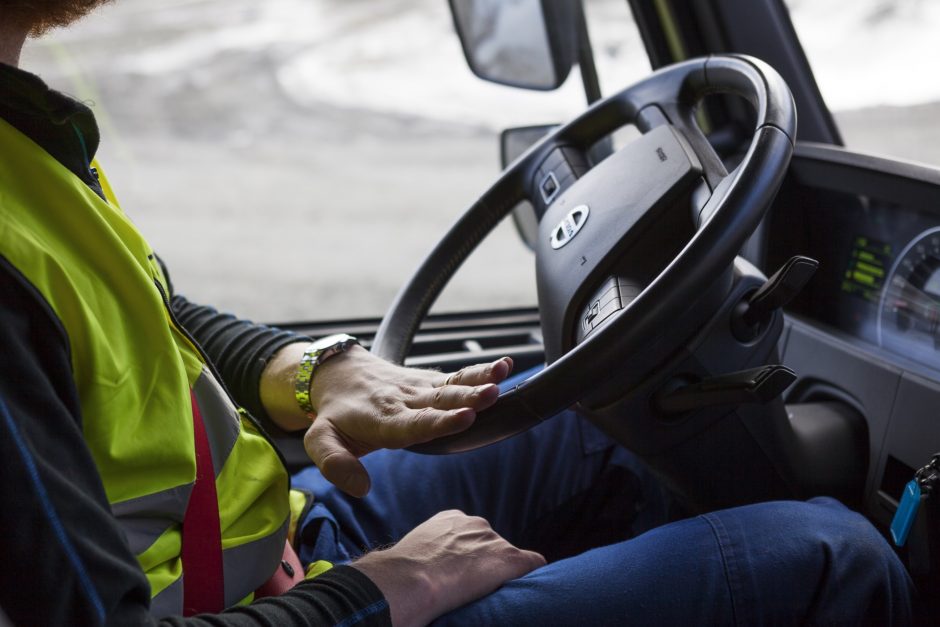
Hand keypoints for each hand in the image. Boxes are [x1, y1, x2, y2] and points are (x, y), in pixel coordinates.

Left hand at [304, 346, 512, 495]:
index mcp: (382, 420)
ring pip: (451, 386)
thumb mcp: (320, 441)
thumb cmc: (334, 415)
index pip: (414, 423)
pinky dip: (480, 371)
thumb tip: (361, 489)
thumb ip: (336, 464)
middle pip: (439, 401)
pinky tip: (504, 367)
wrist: (338, 374)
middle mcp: (404, 401)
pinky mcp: (430, 381)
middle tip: (491, 394)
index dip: (440, 422)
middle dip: (467, 399)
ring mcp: (419, 389)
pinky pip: (456, 376)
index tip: (464, 418)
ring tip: (501, 375)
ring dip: (478, 381)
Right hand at [351, 510, 545, 626]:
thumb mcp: (411, 553)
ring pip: (509, 559)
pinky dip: (531, 575)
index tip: (462, 575)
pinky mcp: (508, 558)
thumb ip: (425, 554)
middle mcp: (475, 523)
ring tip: (489, 595)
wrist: (407, 581)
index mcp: (451, 519)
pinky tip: (527, 589)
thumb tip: (420, 574)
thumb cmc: (399, 576)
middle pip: (492, 546)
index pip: (471, 535)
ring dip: (502, 575)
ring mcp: (493, 540)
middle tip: (473, 589)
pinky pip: (533, 563)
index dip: (469, 557)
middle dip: (486, 565)